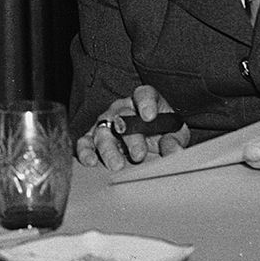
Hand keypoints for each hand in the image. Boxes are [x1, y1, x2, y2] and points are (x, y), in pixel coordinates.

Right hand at [75, 85, 189, 170]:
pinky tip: (91, 162)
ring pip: (103, 132)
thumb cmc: (162, 133)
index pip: (144, 94)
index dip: (146, 103)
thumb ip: (174, 141)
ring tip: (117, 165)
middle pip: (123, 116)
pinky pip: (84, 142)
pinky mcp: (92, 138)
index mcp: (144, 100)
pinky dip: (85, 151)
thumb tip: (174, 151)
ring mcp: (105, 123)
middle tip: (139, 155)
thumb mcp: (175, 135)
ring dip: (109, 149)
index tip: (150, 116)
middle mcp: (122, 109)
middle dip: (131, 137)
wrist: (150, 142)